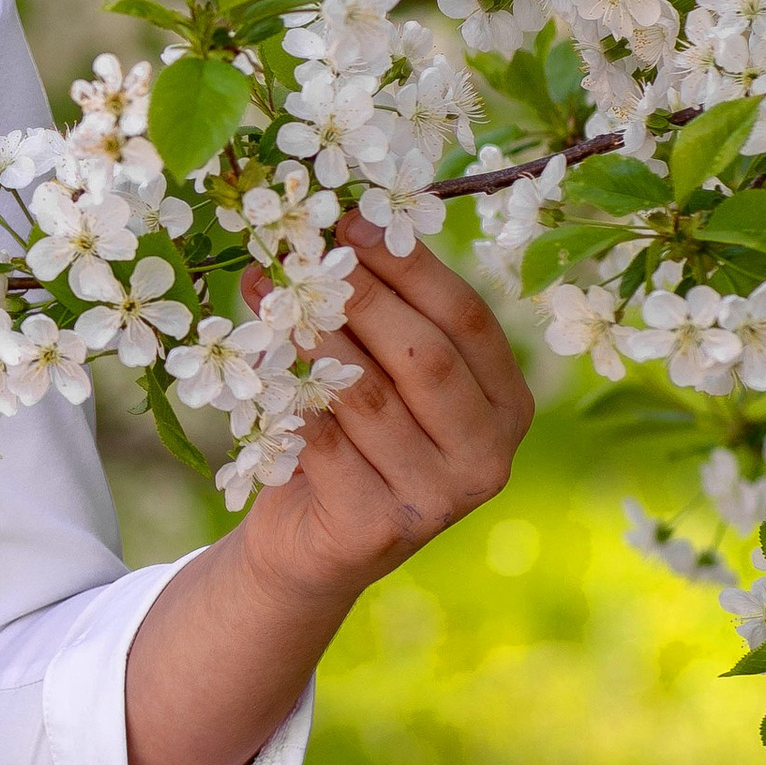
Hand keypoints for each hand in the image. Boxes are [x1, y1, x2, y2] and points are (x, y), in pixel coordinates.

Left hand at [239, 217, 533, 616]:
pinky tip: (260, 366)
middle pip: (425, 356)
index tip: (354, 222)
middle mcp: (487, 455)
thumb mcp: (384, 376)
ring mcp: (438, 499)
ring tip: (271, 296)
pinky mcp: (377, 529)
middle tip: (305, 255)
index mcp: (505, 405)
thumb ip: (384, 316)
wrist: (310, 542)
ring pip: (368, 395)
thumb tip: (340, 225)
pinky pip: (323, 441)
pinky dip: (287, 397)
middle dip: (360, 295)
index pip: (468, 320)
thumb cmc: (352, 440)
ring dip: (313, 336)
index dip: (411, 266)